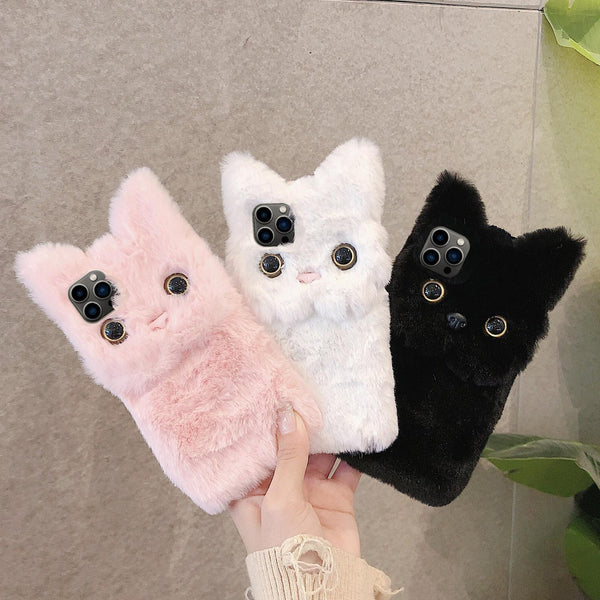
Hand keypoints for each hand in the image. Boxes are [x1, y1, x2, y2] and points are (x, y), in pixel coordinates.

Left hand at [228, 404, 361, 556]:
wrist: (322, 588)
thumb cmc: (284, 552)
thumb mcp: (279, 498)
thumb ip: (287, 455)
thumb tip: (288, 414)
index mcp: (254, 490)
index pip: (257, 449)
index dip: (264, 425)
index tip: (271, 394)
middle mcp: (280, 487)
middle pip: (289, 447)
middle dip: (298, 424)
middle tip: (305, 392)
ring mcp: (309, 491)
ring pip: (317, 453)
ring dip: (325, 435)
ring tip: (330, 405)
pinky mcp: (335, 496)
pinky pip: (344, 468)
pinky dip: (351, 453)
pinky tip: (354, 433)